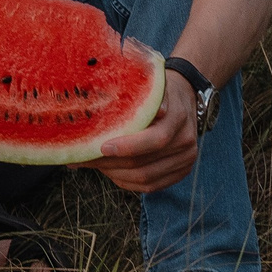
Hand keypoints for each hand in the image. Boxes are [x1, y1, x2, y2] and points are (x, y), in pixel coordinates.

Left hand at [83, 72, 199, 193]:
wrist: (183, 98)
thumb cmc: (157, 91)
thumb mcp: (147, 85)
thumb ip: (133, 95)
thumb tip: (107, 108)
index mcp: (178, 117)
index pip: (155, 140)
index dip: (127, 147)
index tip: (102, 147)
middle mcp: (185, 141)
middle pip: (145, 164)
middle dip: (111, 164)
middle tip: (85, 157)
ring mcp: (185, 160)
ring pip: (145, 179)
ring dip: (115, 174)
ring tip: (93, 163)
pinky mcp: (180, 172)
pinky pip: (150, 186)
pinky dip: (126, 181)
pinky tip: (110, 171)